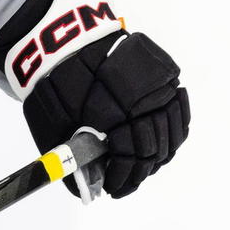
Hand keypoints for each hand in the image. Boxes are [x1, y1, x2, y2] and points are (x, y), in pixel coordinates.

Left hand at [0, 0, 189, 198]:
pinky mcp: (164, 72)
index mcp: (112, 110)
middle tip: (124, 182)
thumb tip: (84, 192)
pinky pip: (178, 110)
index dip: (122, 177)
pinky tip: (161, 144)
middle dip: (139, 171)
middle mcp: (141, 97)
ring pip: (172, 132)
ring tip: (141, 166)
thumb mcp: (51, 123)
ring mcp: (158, 84)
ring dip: (159, 155)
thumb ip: (70, 158)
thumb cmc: (54, 84)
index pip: (130, 155)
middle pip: (154, 148)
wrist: (62, 38)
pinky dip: (173, 131)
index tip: (113, 189)